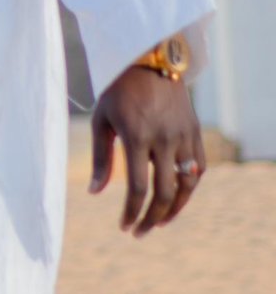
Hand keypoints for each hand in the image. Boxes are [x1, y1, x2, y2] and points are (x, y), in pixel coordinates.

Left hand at [90, 65, 206, 235]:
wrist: (150, 60)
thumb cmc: (118, 92)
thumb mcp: (101, 121)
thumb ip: (101, 159)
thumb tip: (95, 193)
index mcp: (137, 137)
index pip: (138, 187)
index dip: (132, 212)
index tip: (124, 227)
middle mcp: (164, 138)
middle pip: (164, 191)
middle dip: (152, 218)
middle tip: (140, 232)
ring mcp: (183, 135)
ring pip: (188, 184)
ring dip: (175, 208)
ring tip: (160, 221)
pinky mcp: (195, 131)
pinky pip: (198, 167)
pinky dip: (190, 186)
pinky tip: (176, 197)